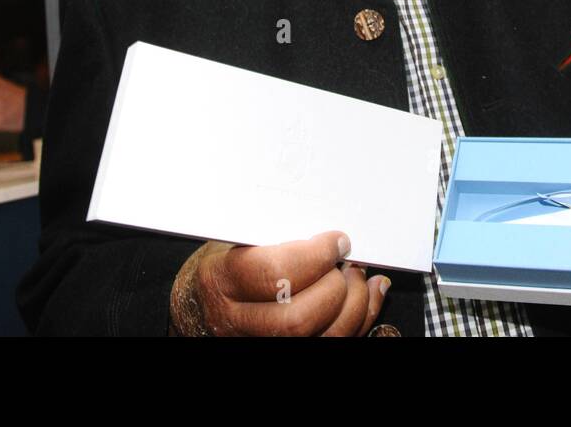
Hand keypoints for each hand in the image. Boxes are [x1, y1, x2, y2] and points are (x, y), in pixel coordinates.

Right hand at [169, 231, 389, 335]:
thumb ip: (271, 231)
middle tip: (346, 262)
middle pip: (298, 317)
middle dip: (335, 287)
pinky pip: (333, 342)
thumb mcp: (234, 238)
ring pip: (321, 337)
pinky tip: (367, 294)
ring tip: (357, 276)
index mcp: (221, 281)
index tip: (337, 241)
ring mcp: (261, 341)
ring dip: (354, 305)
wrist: (203, 302)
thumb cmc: (225, 262)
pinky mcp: (286, 349)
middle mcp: (237, 320)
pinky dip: (361, 318)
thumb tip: (324, 221)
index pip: (274, 273)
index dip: (315, 256)